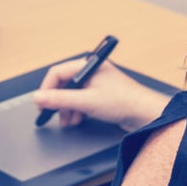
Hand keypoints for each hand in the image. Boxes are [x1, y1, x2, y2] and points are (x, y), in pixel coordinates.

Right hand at [33, 59, 172, 131]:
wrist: (147, 114)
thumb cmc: (124, 102)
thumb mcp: (87, 102)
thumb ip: (60, 100)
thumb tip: (39, 98)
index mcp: (88, 65)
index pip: (57, 73)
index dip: (47, 89)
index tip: (41, 103)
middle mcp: (91, 72)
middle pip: (64, 84)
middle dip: (58, 101)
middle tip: (52, 114)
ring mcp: (97, 83)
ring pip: (72, 94)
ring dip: (67, 108)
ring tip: (68, 121)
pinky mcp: (101, 95)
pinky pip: (81, 100)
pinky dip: (76, 110)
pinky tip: (78, 119)